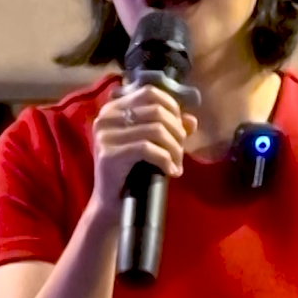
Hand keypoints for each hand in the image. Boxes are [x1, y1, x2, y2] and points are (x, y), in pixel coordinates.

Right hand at [90, 85, 197, 212]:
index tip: (181, 129)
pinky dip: (165, 160)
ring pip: (155, 130)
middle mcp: (106, 117)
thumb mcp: (153, 144)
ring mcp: (105, 135)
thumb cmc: (133, 171)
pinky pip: (147, 149)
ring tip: (177, 163)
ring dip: (174, 148)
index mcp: (114, 108)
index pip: (150, 93)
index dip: (172, 108)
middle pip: (156, 111)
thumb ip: (170, 128)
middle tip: (181, 151)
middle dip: (177, 132)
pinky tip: (171, 172)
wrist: (112, 204)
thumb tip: (192, 120)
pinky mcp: (109, 155)